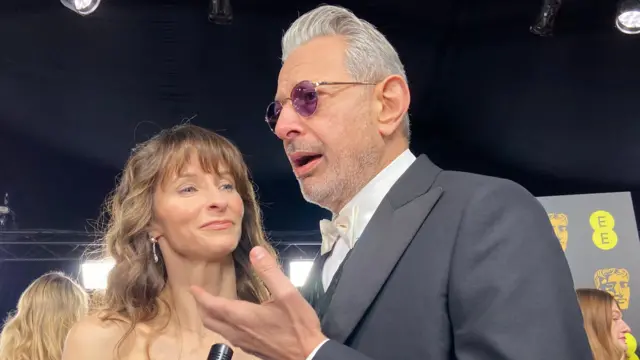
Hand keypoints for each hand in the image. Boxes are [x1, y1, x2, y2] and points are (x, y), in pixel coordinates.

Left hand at [190, 246, 327, 359]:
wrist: (308, 355)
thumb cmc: (298, 325)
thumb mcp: (288, 294)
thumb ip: (270, 272)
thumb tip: (255, 251)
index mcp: (243, 316)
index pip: (214, 305)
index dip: (201, 296)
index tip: (193, 287)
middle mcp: (238, 331)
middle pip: (210, 320)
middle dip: (202, 307)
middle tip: (199, 295)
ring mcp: (244, 343)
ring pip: (218, 330)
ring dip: (211, 317)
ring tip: (212, 305)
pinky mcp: (252, 349)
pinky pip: (228, 336)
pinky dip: (222, 325)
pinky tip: (232, 320)